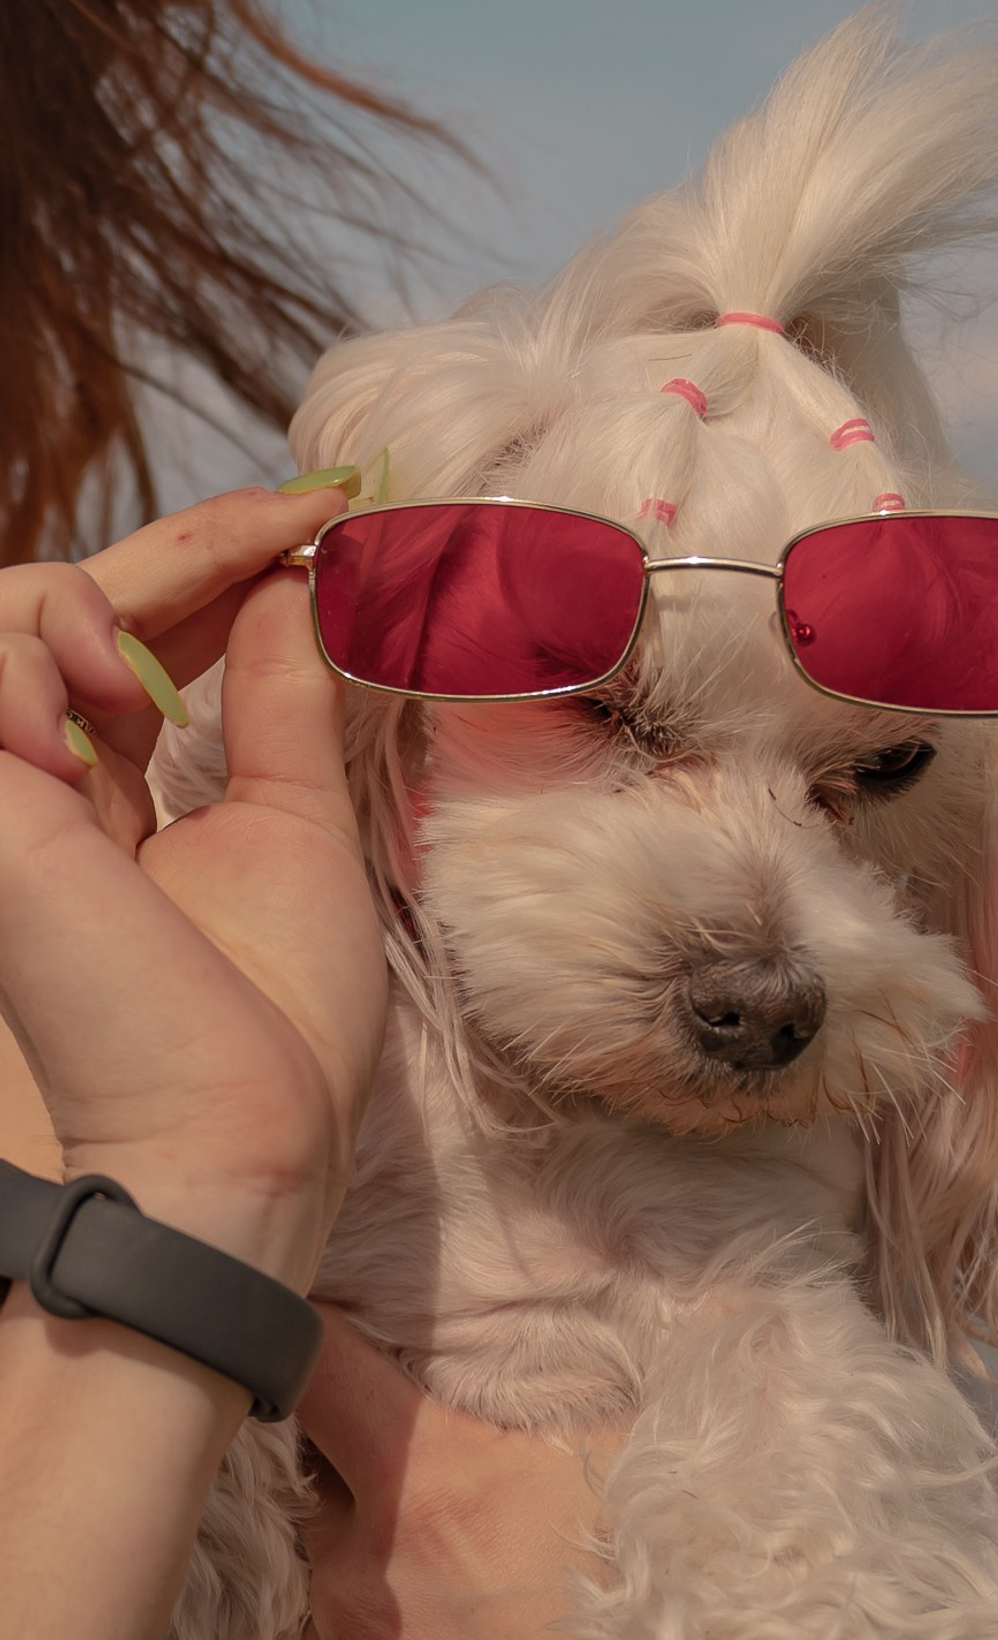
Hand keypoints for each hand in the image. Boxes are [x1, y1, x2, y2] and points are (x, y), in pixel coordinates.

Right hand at [0, 489, 384, 1276]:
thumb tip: (299, 586)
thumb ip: (280, 704)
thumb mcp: (297, 825)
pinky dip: (54, 641)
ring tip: (183, 668)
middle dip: (192, 545)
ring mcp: (6, 795)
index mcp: (121, 803)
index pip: (146, 646)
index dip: (221, 570)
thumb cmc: (276, 1017)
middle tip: (299, 513)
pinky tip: (131, 697)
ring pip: (14, 612)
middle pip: (84, 610)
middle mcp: (50, 789)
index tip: (324, 513)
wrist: (237, 1126)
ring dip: (113, 594)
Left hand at [298, 1315, 632, 1639]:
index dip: (315, 1331)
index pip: (312, 1362)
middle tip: (461, 1497)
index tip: (323, 1323)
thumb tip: (575, 1312)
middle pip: (327, 1487)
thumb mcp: (655, 1463)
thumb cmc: (691, 1626)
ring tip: (488, 1615)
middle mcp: (362, 1580)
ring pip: (339, 1595)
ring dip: (388, 1586)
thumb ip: (579, 1389)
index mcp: (428, 1483)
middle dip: (379, 1479)